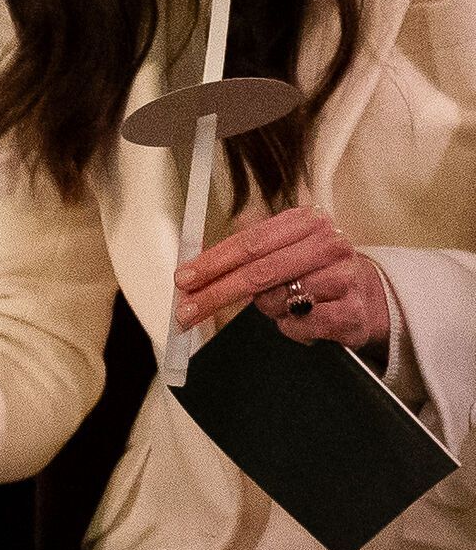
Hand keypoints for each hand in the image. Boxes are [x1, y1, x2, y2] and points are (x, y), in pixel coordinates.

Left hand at [174, 205, 388, 353]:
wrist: (366, 295)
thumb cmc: (312, 270)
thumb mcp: (281, 248)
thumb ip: (244, 250)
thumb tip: (196, 260)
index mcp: (306, 221)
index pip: (249, 242)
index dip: (212, 262)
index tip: (184, 279)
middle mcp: (329, 244)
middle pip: (258, 272)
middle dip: (216, 293)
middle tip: (187, 311)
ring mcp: (345, 278)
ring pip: (278, 300)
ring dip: (267, 309)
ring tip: (280, 305)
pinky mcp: (352, 312)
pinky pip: (300, 325)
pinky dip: (289, 327)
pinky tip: (297, 320)